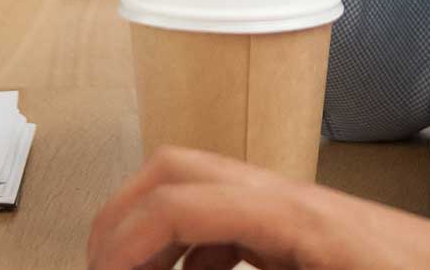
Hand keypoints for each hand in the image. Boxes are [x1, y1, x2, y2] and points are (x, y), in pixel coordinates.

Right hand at [88, 147, 429, 269]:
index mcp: (290, 213)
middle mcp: (287, 196)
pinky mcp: (306, 230)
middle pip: (177, 170)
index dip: (122, 244)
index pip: (179, 201)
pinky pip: (233, 225)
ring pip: (200, 193)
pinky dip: (198, 255)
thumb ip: (238, 268)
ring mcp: (296, 207)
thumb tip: (190, 266)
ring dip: (157, 236)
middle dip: (122, 219)